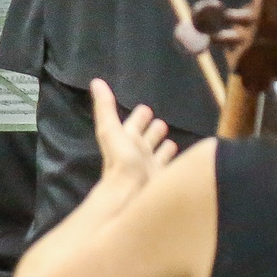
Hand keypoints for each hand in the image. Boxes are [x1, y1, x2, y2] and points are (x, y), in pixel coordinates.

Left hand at [89, 78, 176, 202]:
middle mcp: (137, 153)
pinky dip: (173, 158)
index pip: (132, 125)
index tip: (145, 108)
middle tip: (161, 121)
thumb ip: (105, 108)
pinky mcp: (162, 177)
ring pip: (156, 152)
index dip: (137, 118)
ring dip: (160, 142)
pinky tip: (180, 154)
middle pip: (145, 138)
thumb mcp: (110, 130)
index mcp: (125, 141)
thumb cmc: (120, 161)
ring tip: (169, 135)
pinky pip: (169, 165)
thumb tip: (96, 82)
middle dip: (151, 129)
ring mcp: (149, 166)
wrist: (130, 194)